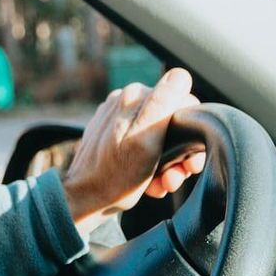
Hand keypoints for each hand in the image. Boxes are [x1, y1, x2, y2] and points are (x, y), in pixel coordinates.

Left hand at [62, 68, 206, 236]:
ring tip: (163, 183)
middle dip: (180, 153)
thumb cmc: (115, 176)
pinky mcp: (114, 137)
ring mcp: (119, 120)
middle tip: (175, 177)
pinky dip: (153, 166)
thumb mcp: (145, 141)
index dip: (191, 131)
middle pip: (172, 122)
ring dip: (169, 164)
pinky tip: (151, 183)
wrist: (84, 200)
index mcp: (134, 96)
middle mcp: (125, 103)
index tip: (188, 160)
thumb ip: (163, 104)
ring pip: (161, 137)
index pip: (182, 102)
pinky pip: (145, 146)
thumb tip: (181, 75)